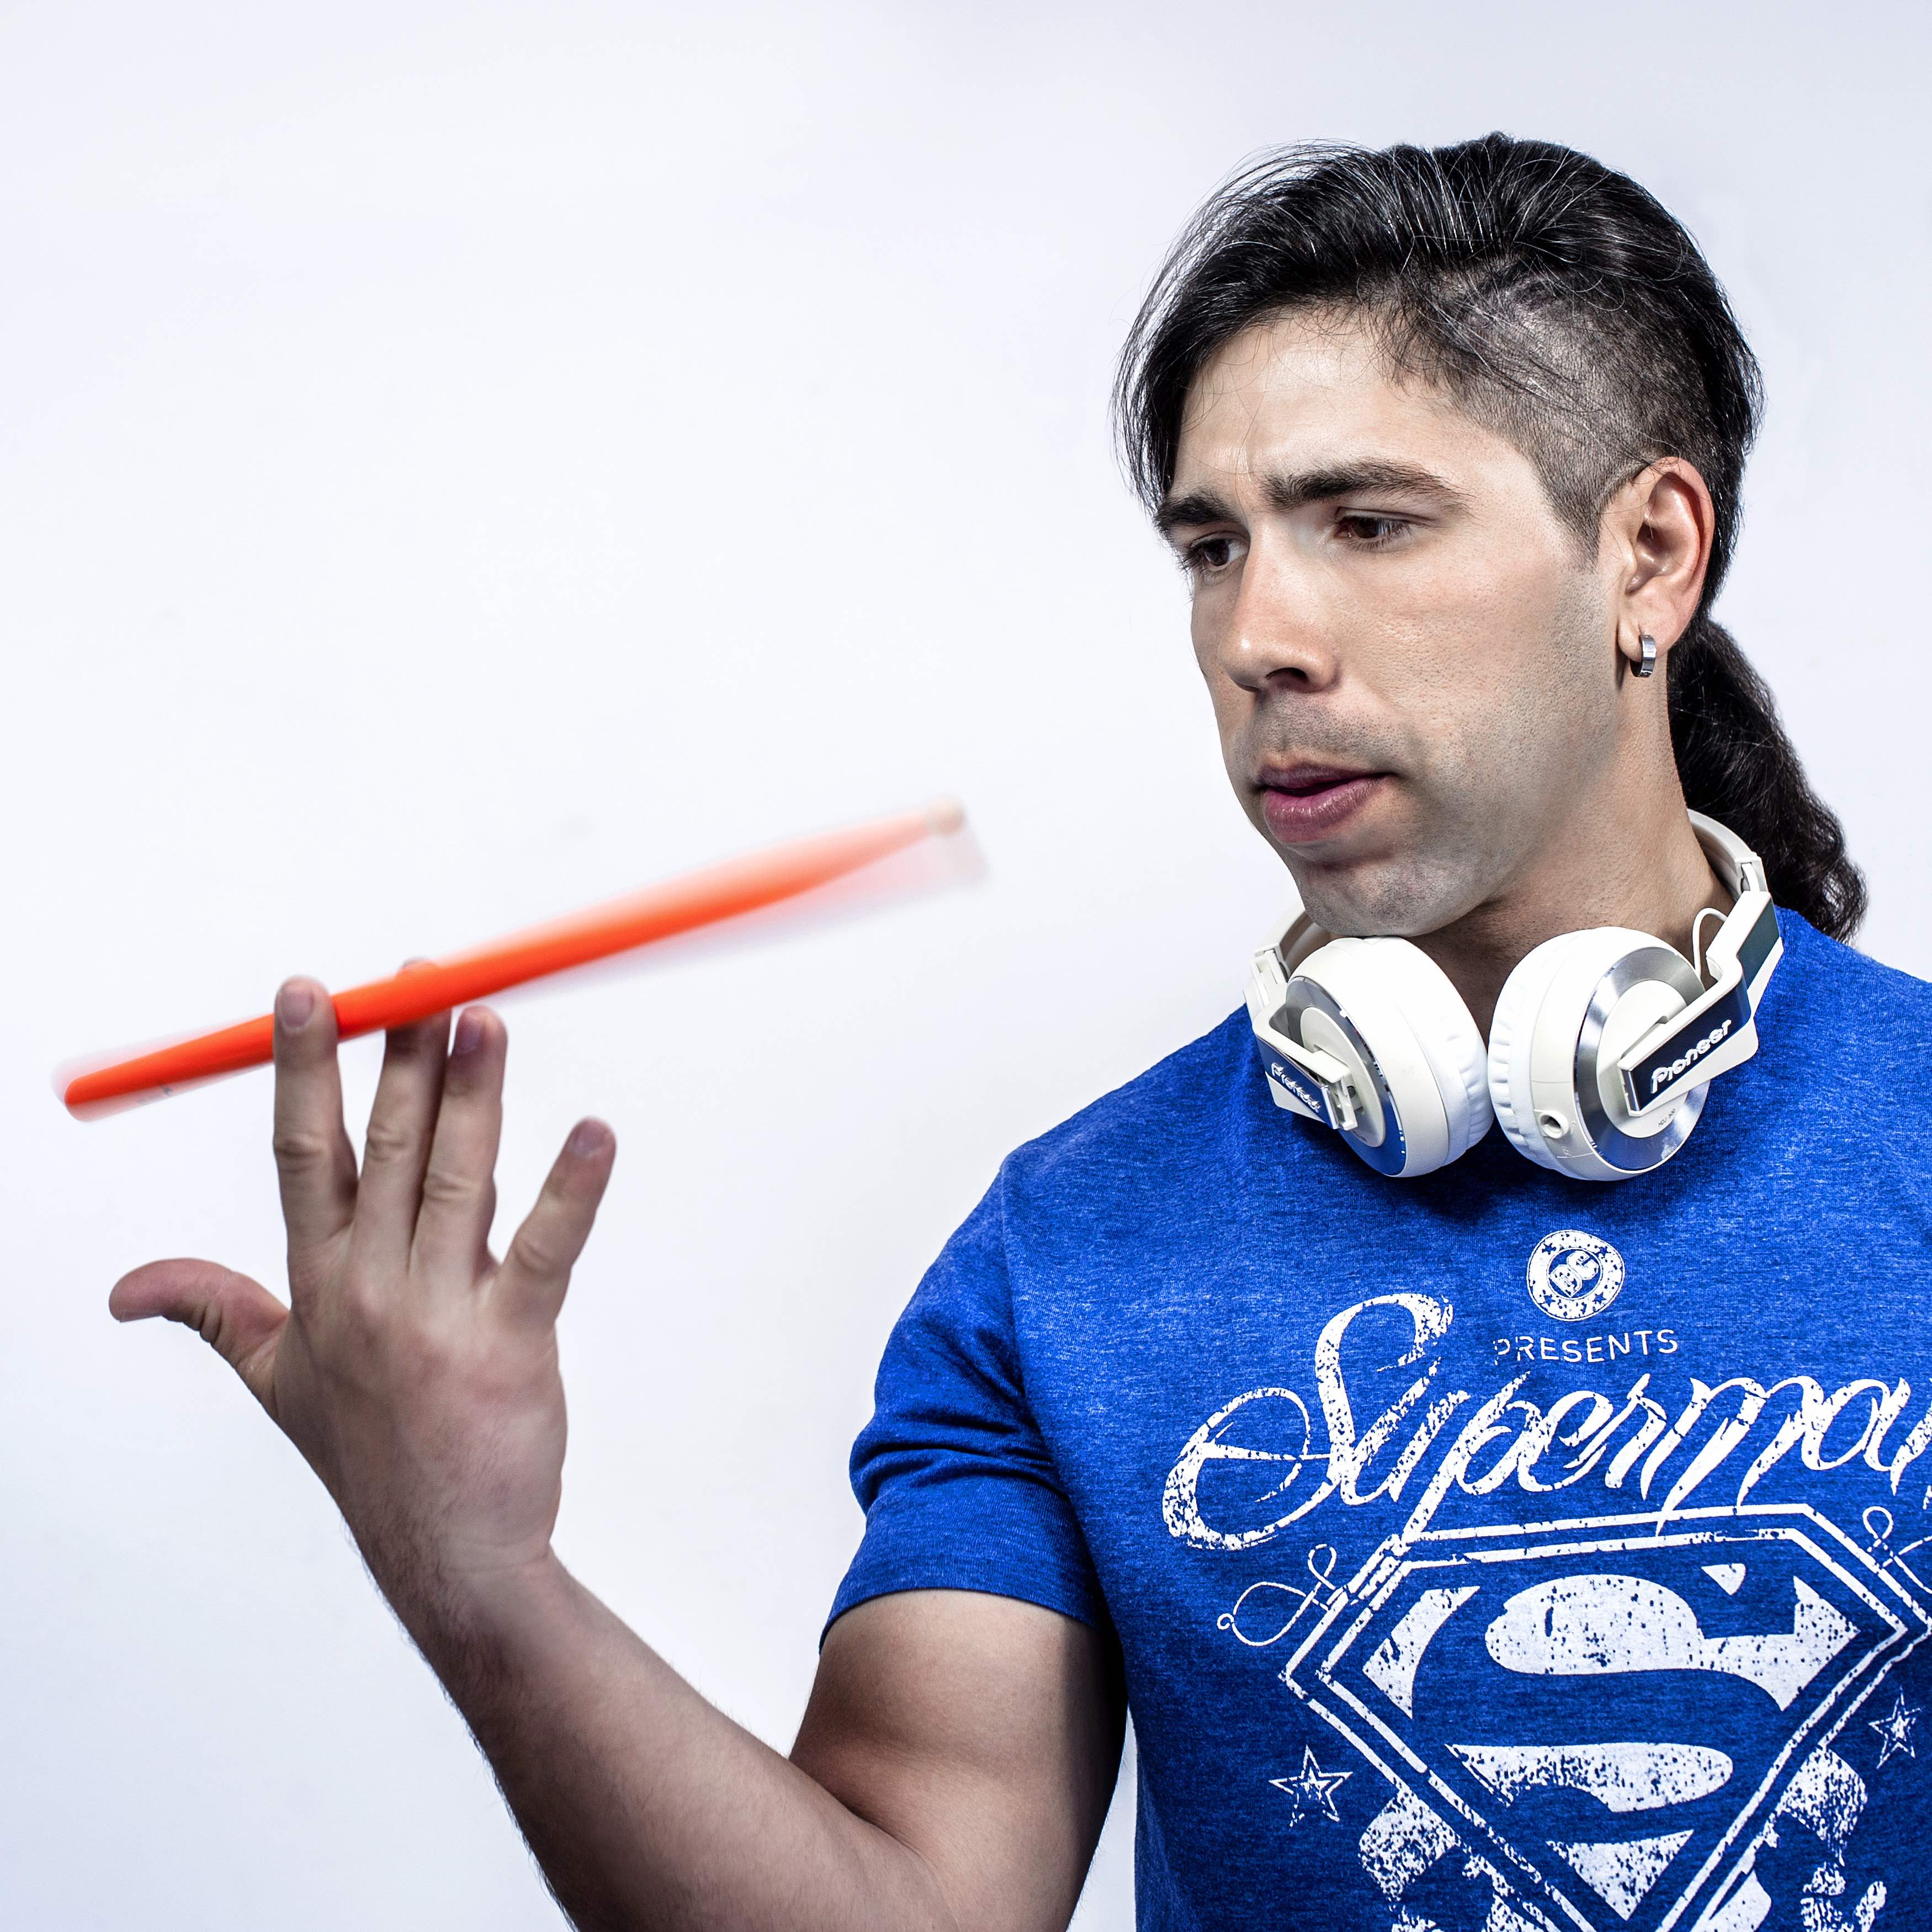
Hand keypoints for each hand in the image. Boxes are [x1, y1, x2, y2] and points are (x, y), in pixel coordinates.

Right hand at [112, 981, 615, 1622]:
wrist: (445, 1554)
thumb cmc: (368, 1455)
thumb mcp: (274, 1380)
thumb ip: (212, 1312)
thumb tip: (124, 1289)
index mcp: (318, 1285)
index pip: (303, 1153)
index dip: (304, 1067)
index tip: (310, 993)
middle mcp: (370, 1291)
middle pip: (386, 1148)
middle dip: (401, 1056)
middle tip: (419, 978)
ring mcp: (439, 1317)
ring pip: (459, 1180)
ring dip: (474, 1095)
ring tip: (488, 1017)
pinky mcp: (511, 1343)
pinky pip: (545, 1250)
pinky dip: (574, 1189)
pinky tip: (598, 1134)